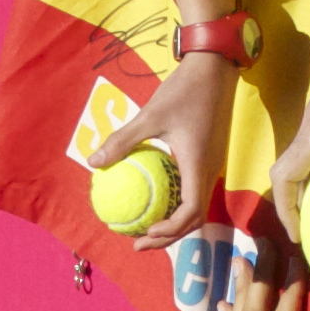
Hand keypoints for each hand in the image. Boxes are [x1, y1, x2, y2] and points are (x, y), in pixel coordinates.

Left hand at [92, 50, 236, 247]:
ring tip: (145, 227)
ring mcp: (211, 166)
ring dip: (172, 222)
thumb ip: (123, 140)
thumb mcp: (150, 115)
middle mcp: (209, 171)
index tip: (146, 233)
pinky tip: (153, 195)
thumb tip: (94, 162)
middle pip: (194, 218)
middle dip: (168, 236)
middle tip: (138, 242)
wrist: (215, 68)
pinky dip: (175, 202)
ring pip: (195, 206)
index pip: (191, 213)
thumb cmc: (184, 90)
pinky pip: (193, 189)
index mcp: (198, 166)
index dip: (171, 231)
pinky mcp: (208, 158)